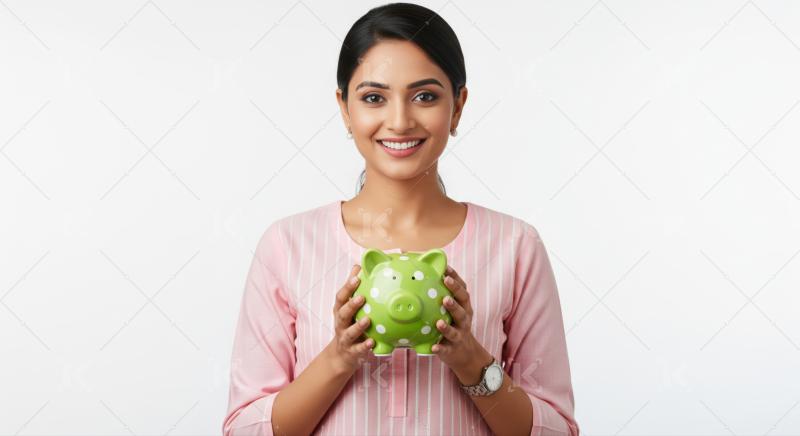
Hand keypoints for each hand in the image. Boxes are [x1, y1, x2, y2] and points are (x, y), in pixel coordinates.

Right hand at [326, 264, 373, 374]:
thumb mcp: (347, 307)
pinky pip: (358, 349)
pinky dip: (364, 346)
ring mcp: (345, 338)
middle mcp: (341, 323)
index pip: (341, 297)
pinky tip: (372, 342)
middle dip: (351, 305)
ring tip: (368, 319)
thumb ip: (352, 288)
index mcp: (340, 310)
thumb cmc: (348, 324)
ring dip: (358, 326)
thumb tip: (358, 265)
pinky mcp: (352, 351)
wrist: (341, 355)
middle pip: (343, 313)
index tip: (357, 277)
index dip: (348, 287)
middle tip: (362, 297)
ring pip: (350, 332)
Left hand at [432, 265, 492, 384]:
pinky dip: (440, 348)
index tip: (446, 269)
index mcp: (464, 307)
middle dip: (454, 302)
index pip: (463, 290)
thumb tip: (424, 275)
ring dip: (447, 327)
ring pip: (455, 330)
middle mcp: (464, 319)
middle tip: (445, 296)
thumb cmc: (454, 325)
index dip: (456, 279)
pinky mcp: (452, 350)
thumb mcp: (453, 310)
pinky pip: (446, 349)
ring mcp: (459, 335)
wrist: (465, 354)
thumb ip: (443, 296)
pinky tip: (434, 347)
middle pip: (462, 308)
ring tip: (439, 323)